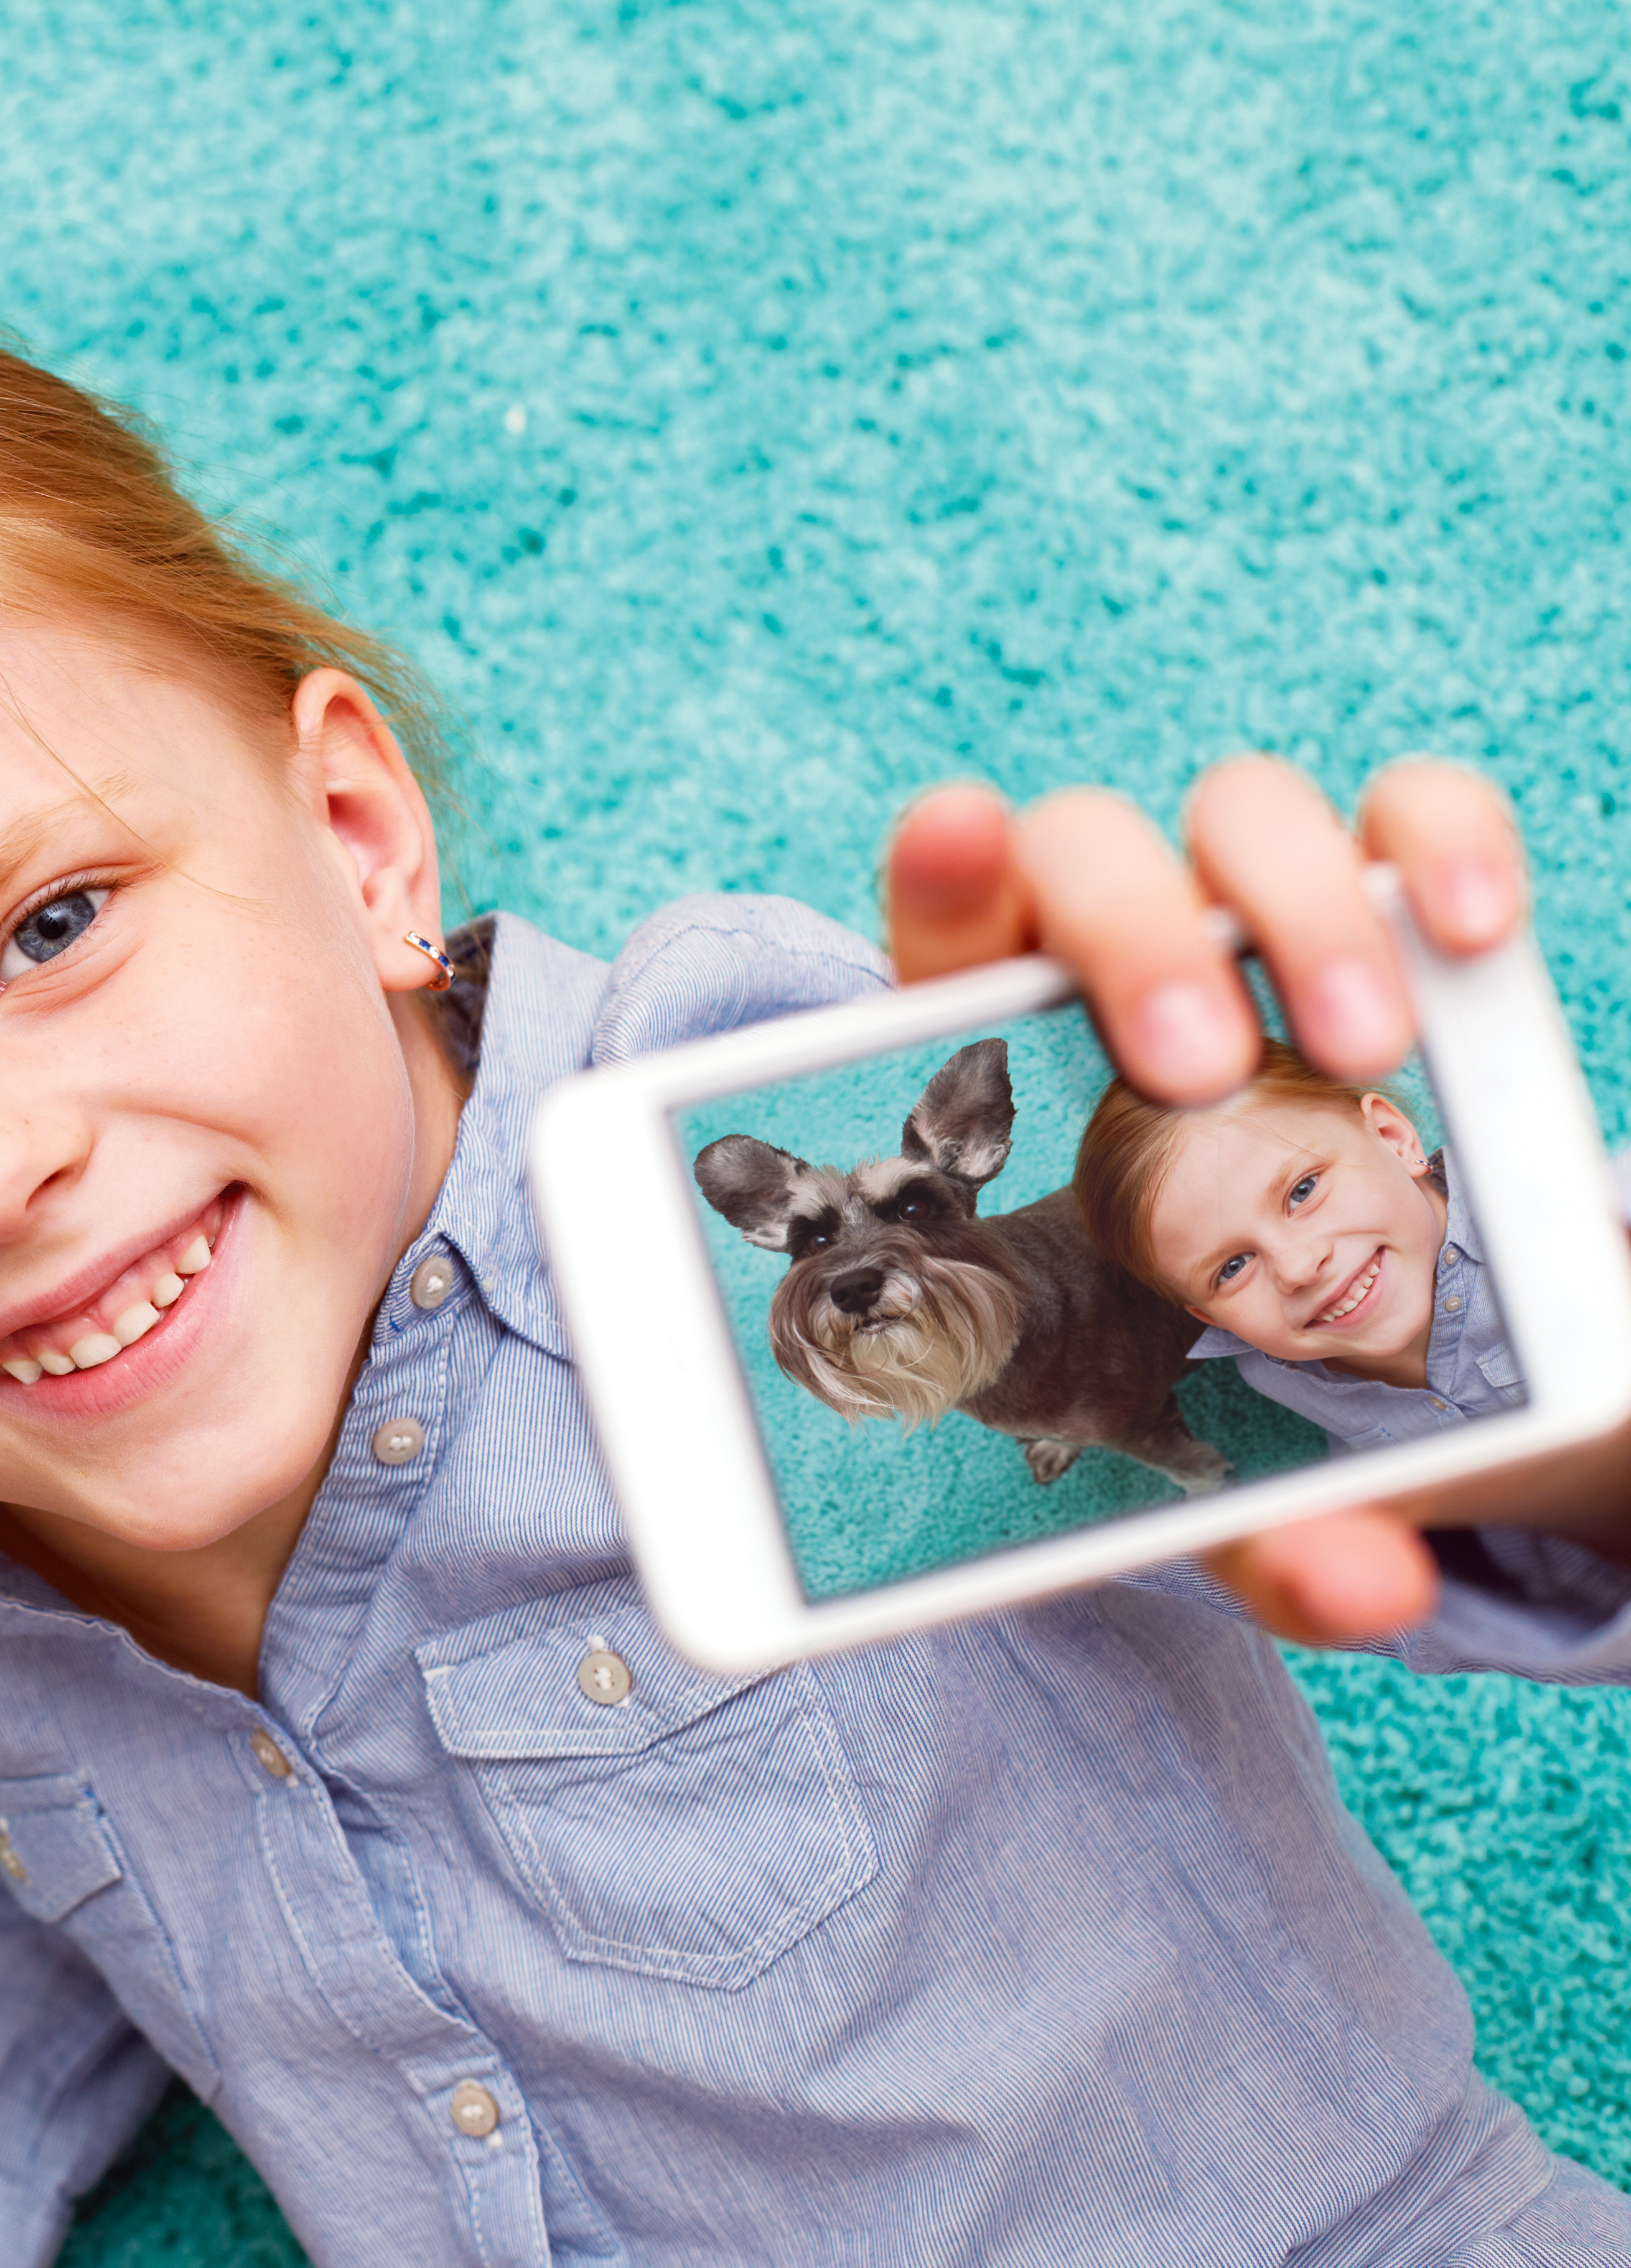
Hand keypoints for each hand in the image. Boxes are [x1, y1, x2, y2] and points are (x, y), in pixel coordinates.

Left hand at [879, 756, 1570, 1645]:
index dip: (938, 870)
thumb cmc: (1223, 1377)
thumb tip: (1368, 1587)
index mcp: (1000, 1066)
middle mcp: (1111, 960)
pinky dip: (1441, 842)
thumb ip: (1266, 1531)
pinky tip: (1464, 930)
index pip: (936, 932)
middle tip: (1197, 1067)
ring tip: (1364, 1045)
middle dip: (1135, 939)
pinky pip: (1409, 813)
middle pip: (1083, 860)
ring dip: (1295, 909)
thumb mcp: (1221, 1472)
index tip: (952, 833)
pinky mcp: (1389, 899)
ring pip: (1240, 813)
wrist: (1370, 1332)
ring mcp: (1249, 916)